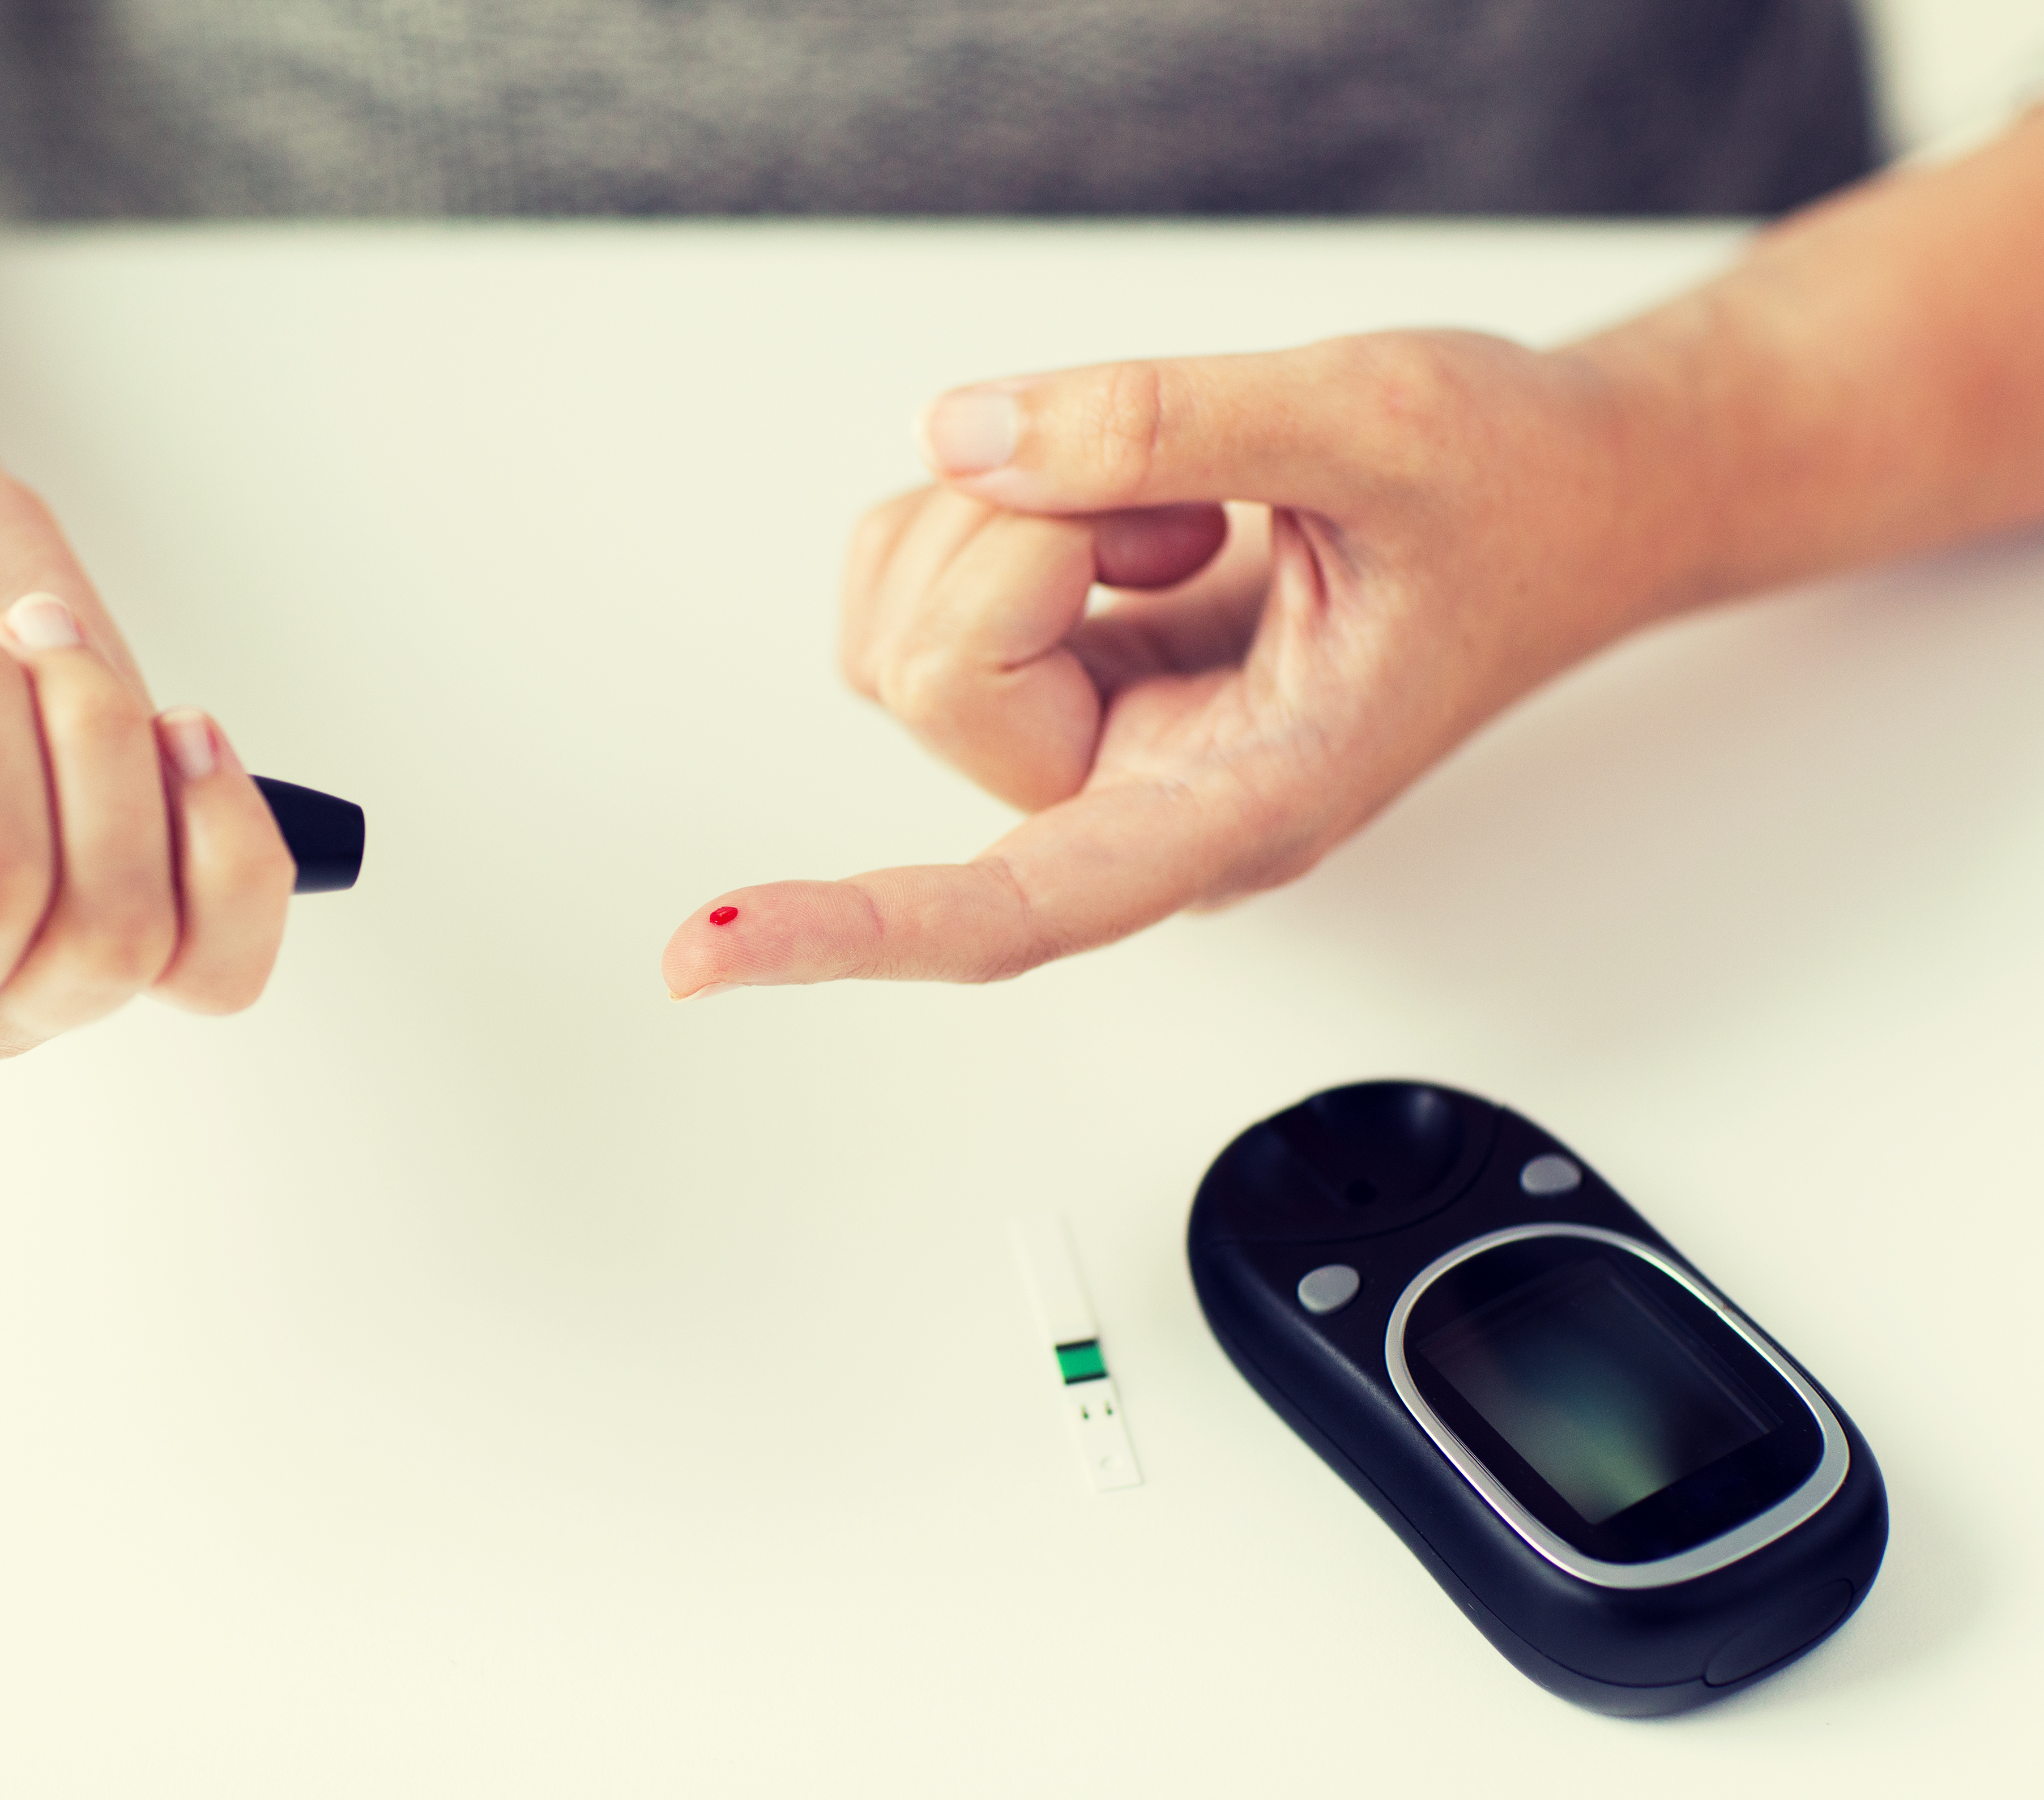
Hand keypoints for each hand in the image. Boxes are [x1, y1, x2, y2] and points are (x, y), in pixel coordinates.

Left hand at [662, 330, 1663, 996]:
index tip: (707, 956)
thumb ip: (1166, 424)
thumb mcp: (1378, 421)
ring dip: (1007, 514)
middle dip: (1024, 539)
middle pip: (933, 680)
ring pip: (900, 625)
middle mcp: (1139, 798)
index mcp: (1235, 811)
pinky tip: (1132, 510)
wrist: (1574, 495)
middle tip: (1185, 506)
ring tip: (1180, 509)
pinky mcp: (1057, 662)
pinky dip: (988, 499)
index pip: (1009, 910)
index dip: (853, 928)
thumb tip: (969, 440)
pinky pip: (914, 568)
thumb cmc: (1511, 495)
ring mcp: (1089, 733)